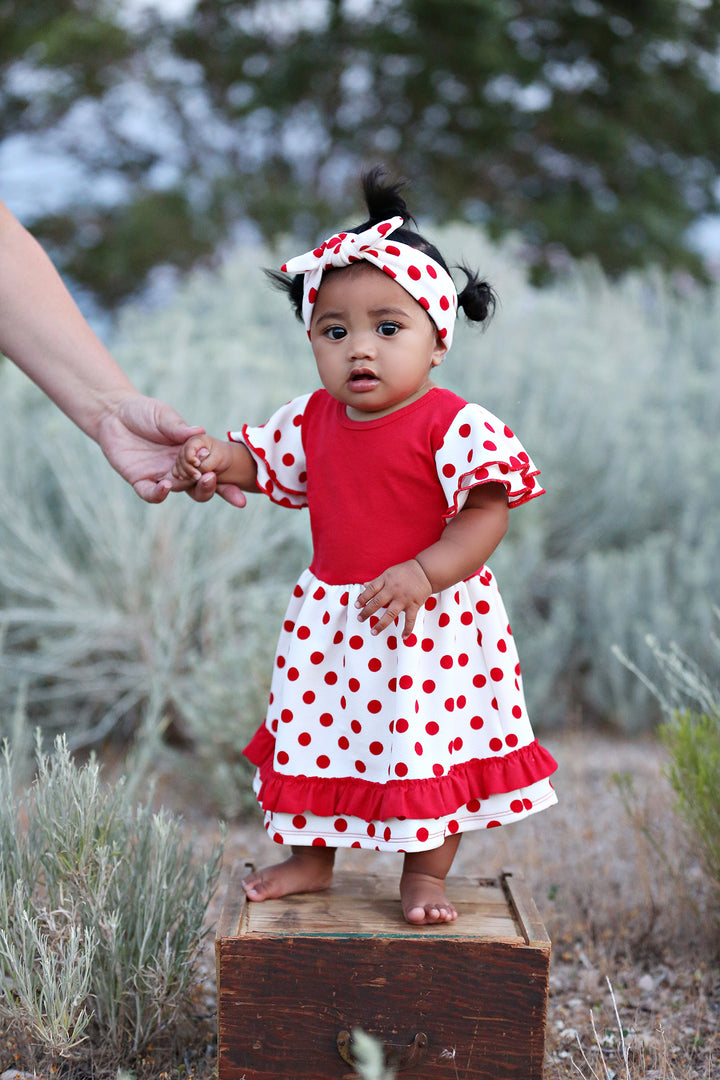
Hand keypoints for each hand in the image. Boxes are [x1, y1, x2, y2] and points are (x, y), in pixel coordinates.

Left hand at [96, 395, 246, 505]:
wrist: (114, 414)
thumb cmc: (144, 412)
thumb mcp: (164, 416)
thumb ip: (179, 427)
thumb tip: (200, 431)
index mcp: (192, 454)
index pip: (214, 471)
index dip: (228, 485)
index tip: (242, 495)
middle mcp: (180, 468)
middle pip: (201, 485)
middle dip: (212, 488)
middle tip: (213, 479)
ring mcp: (161, 475)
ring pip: (180, 490)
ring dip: (189, 487)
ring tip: (195, 478)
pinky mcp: (140, 480)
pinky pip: (151, 494)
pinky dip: (159, 494)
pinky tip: (164, 486)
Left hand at [355, 559, 432, 638]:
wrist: (426, 571)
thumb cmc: (406, 571)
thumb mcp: (389, 573)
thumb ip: (377, 581)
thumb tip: (364, 586)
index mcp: (386, 580)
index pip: (371, 590)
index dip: (362, 598)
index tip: (356, 605)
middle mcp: (393, 590)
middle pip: (377, 603)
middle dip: (367, 612)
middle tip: (360, 619)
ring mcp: (404, 599)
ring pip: (390, 614)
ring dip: (381, 624)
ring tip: (373, 632)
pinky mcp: (414, 605)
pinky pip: (410, 620)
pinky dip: (408, 629)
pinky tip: (403, 637)